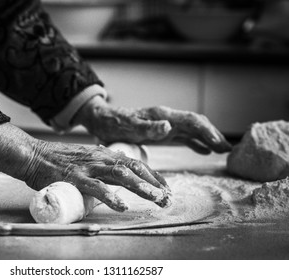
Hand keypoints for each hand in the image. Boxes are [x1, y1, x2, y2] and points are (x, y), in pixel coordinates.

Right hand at [0, 123, 170, 211]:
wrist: (33, 154)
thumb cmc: (57, 160)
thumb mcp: (85, 158)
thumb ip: (99, 166)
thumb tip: (113, 180)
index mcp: (103, 153)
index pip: (135, 163)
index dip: (152, 175)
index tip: (165, 187)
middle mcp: (100, 157)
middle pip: (134, 168)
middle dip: (154, 183)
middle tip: (167, 197)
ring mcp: (88, 167)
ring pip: (121, 176)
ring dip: (141, 187)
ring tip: (156, 199)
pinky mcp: (75, 177)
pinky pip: (96, 187)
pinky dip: (111, 196)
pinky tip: (122, 206)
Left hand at [74, 96, 231, 153]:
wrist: (103, 120)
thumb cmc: (113, 124)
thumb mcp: (127, 127)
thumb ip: (147, 128)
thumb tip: (168, 126)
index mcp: (162, 116)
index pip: (191, 121)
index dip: (208, 131)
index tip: (220, 143)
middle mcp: (167, 119)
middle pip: (197, 124)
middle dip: (213, 135)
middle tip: (229, 150)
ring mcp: (165, 125)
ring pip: (192, 131)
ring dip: (208, 139)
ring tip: (222, 150)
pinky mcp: (161, 132)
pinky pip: (182, 137)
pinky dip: (195, 143)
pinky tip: (203, 151)